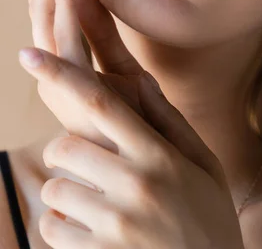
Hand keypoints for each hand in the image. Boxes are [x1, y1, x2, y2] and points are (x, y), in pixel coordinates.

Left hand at [18, 47, 244, 248]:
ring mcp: (116, 225)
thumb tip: (140, 78)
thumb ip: (169, 121)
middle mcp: (135, 185)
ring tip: (92, 202)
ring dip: (62, 191)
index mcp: (159, 155)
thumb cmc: (209, 219)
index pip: (100, 104)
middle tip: (79, 160)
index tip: (28, 55)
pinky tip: (88, 229)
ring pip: (53, 190)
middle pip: (64, 146)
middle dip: (61, 150)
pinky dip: (60, 226)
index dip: (59, 74)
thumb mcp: (204, 164)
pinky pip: (52, 230)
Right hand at [28, 0, 146, 151]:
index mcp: (66, 57)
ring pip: (46, 10)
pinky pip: (63, 41)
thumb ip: (102, 31)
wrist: (150, 178)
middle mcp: (55, 64)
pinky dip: (59, 4)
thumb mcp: (124, 68)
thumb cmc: (139, 128)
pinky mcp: (73, 91)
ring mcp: (59, 77)